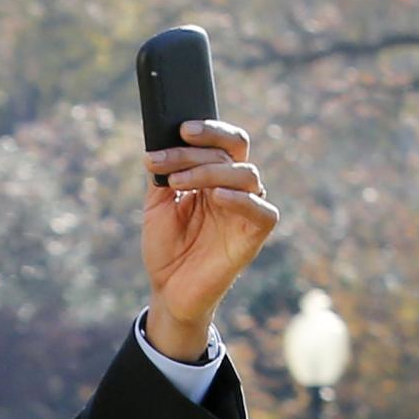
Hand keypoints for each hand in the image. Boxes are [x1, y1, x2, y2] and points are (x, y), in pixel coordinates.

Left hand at [140, 120, 278, 360]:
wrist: (168, 289)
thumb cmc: (166, 247)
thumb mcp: (156, 204)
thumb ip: (163, 173)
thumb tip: (160, 141)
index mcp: (214, 177)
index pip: (223, 142)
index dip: (207, 130)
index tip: (180, 128)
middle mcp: (234, 189)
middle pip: (235, 150)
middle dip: (203, 145)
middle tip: (171, 149)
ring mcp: (246, 210)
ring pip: (245, 174)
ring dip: (208, 171)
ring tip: (176, 182)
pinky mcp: (255, 234)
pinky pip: (262, 210)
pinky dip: (240, 199)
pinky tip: (215, 197)